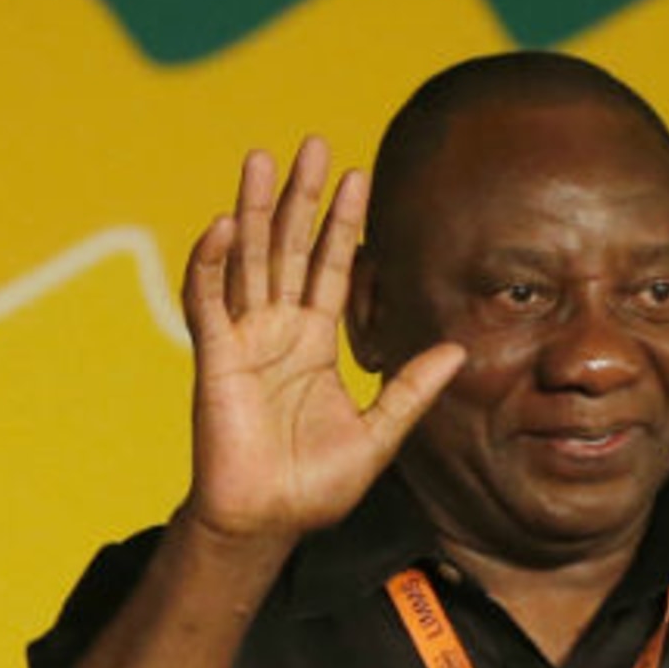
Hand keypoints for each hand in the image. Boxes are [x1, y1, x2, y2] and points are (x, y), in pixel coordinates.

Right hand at [180, 138, 465, 542]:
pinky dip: (211, 261)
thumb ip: (412, 388)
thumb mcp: (380, 433)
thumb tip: (459, 349)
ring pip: (247, 259)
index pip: (330, 267)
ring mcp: (243, 339)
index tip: (358, 175)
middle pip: (287, 247)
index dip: (343, 223)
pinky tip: (221, 223)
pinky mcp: (216, 358)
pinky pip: (209, 301)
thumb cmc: (315, 487)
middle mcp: (277, 331)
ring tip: (259, 158)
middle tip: (312, 144)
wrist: (268, 523)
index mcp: (313, 344)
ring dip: (251, 208)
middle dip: (300, 196)